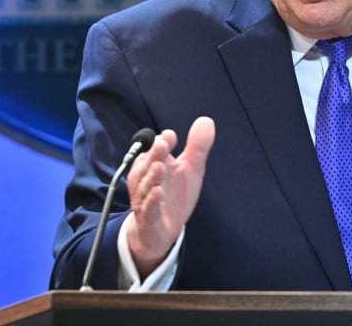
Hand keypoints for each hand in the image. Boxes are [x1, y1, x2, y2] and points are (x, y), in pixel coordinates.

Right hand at [124, 116, 215, 277]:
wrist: (160, 230)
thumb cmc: (174, 195)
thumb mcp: (190, 169)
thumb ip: (197, 146)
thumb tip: (206, 120)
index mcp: (155, 163)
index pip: (156, 148)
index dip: (164, 142)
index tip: (172, 137)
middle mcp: (146, 179)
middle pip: (148, 164)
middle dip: (155, 154)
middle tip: (163, 144)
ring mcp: (145, 198)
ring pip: (145, 185)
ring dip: (151, 176)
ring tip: (160, 167)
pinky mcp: (148, 218)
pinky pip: (148, 208)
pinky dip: (152, 201)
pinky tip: (158, 192)